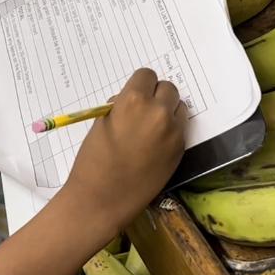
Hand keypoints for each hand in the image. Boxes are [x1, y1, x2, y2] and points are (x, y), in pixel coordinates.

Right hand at [62, 69, 186, 235]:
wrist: (103, 199)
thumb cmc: (93, 160)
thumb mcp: (102, 123)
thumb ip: (121, 106)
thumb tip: (134, 101)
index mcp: (133, 100)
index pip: (147, 75)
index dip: (139, 85)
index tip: (134, 95)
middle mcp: (158, 111)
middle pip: (168, 88)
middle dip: (156, 95)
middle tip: (144, 110)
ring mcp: (173, 131)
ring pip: (180, 107)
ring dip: (168, 111)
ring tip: (152, 127)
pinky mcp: (181, 149)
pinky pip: (181, 128)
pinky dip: (171, 129)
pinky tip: (156, 143)